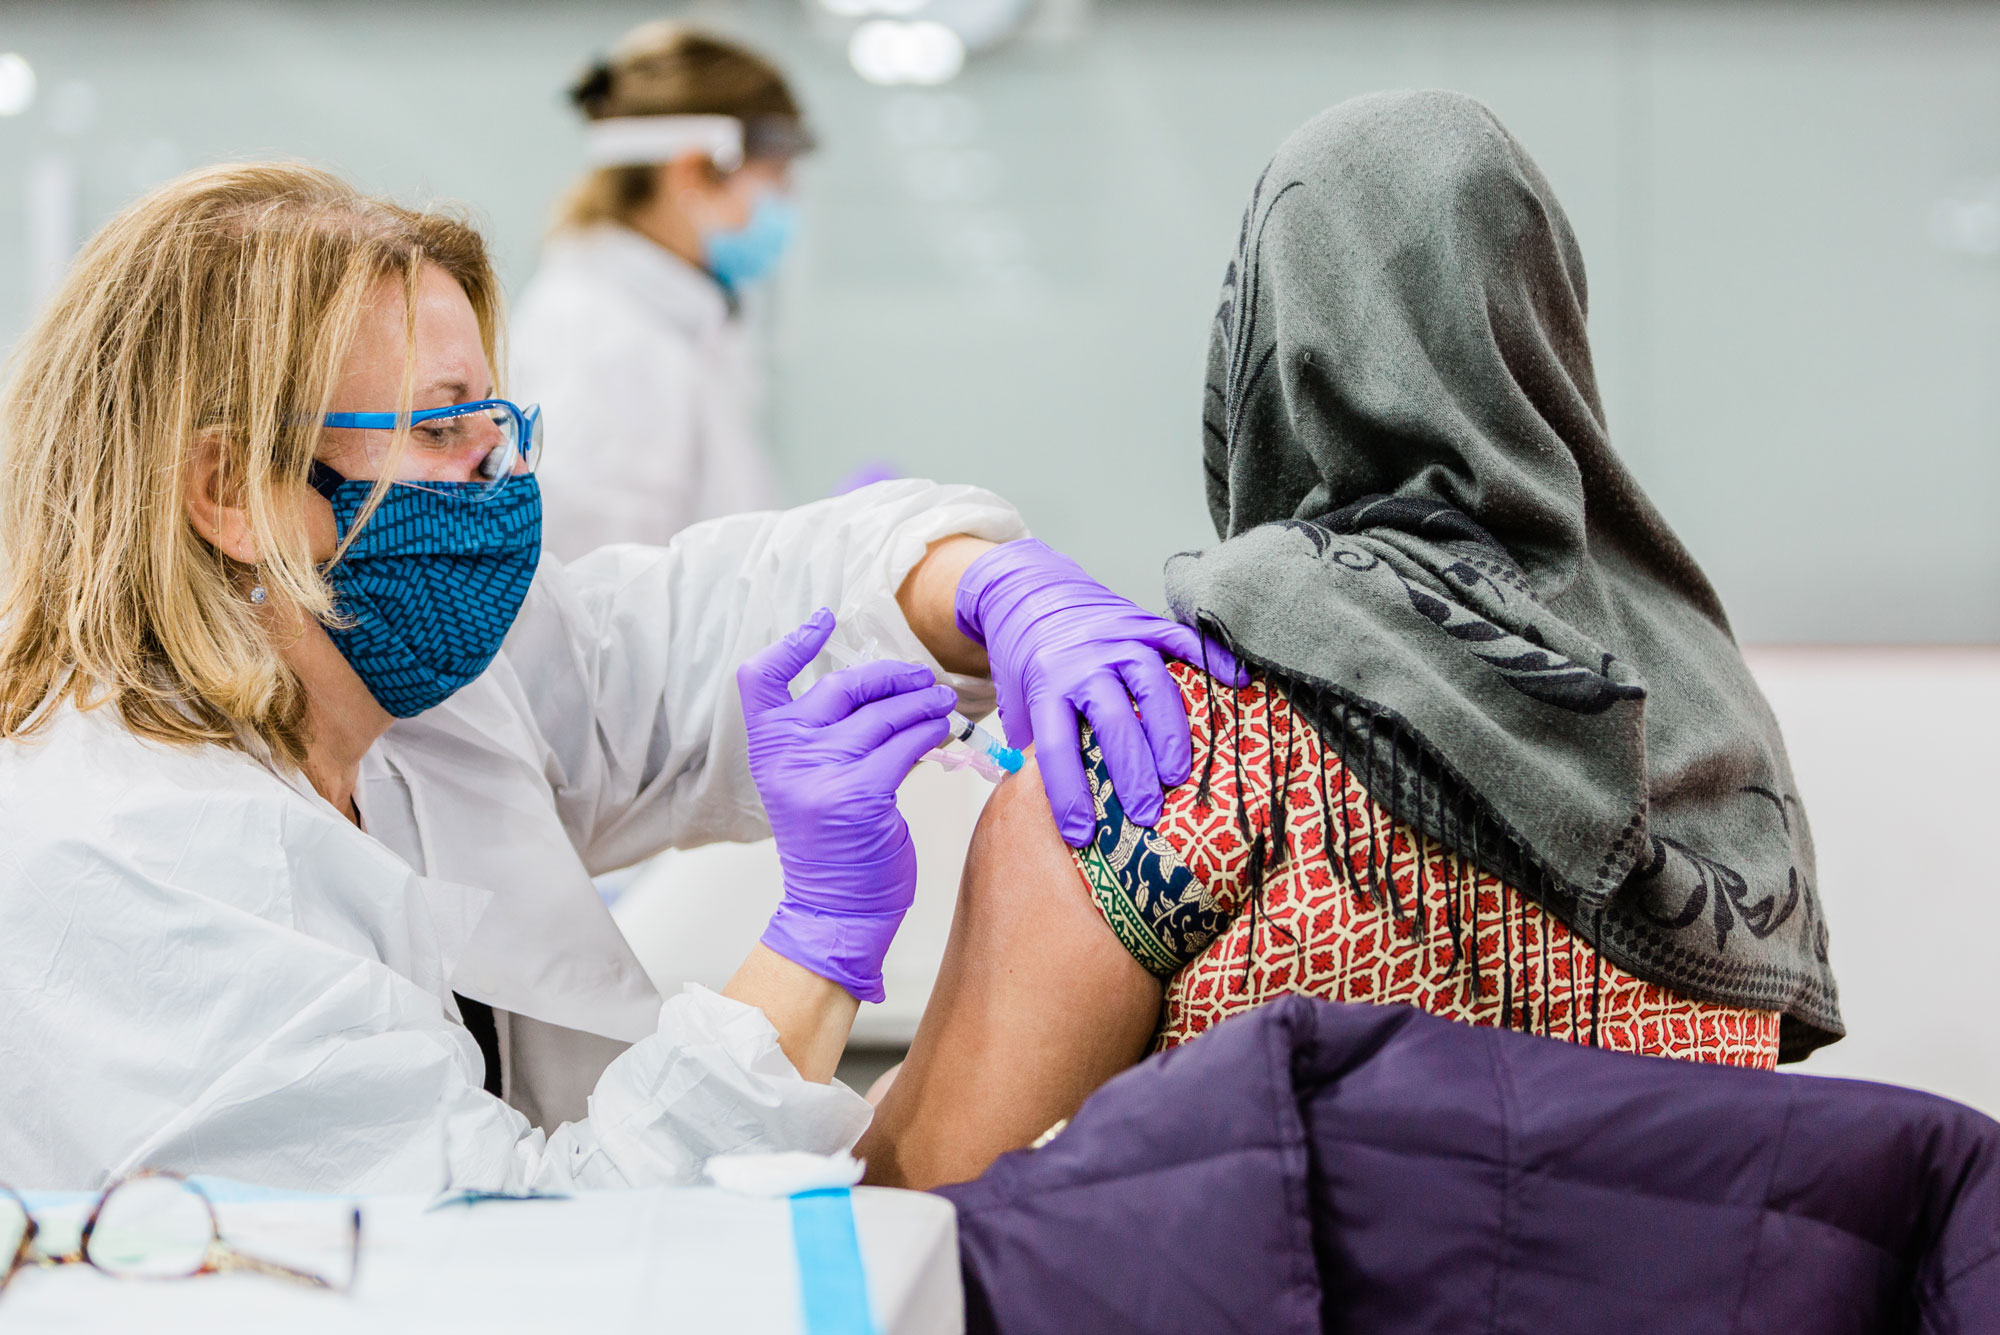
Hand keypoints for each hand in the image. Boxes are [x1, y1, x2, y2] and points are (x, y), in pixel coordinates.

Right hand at [739, 609, 955, 1002]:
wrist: (835, 908)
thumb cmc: (833, 843)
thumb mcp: (811, 781)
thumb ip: (830, 737)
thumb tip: (886, 690)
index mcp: (767, 748)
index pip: (760, 679)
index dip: (789, 644)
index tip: (822, 620)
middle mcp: (787, 756)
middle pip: (842, 687)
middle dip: (890, 676)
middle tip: (922, 679)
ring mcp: (820, 774)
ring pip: (882, 716)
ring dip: (921, 703)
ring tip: (942, 703)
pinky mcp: (859, 794)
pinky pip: (903, 744)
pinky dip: (929, 731)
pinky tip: (942, 730)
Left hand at [954, 539, 1246, 846]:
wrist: (1030, 592)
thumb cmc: (1028, 661)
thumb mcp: (1018, 704)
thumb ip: (1035, 746)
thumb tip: (1047, 808)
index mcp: (1046, 685)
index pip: (1056, 746)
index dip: (1069, 794)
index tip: (1083, 835)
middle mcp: (1084, 661)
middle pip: (1112, 719)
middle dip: (1131, 771)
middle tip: (1146, 813)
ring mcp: (1118, 639)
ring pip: (1151, 684)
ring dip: (1168, 731)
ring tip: (1179, 773)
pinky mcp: (1143, 622)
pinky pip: (1181, 640)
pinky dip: (1212, 660)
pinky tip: (1238, 682)